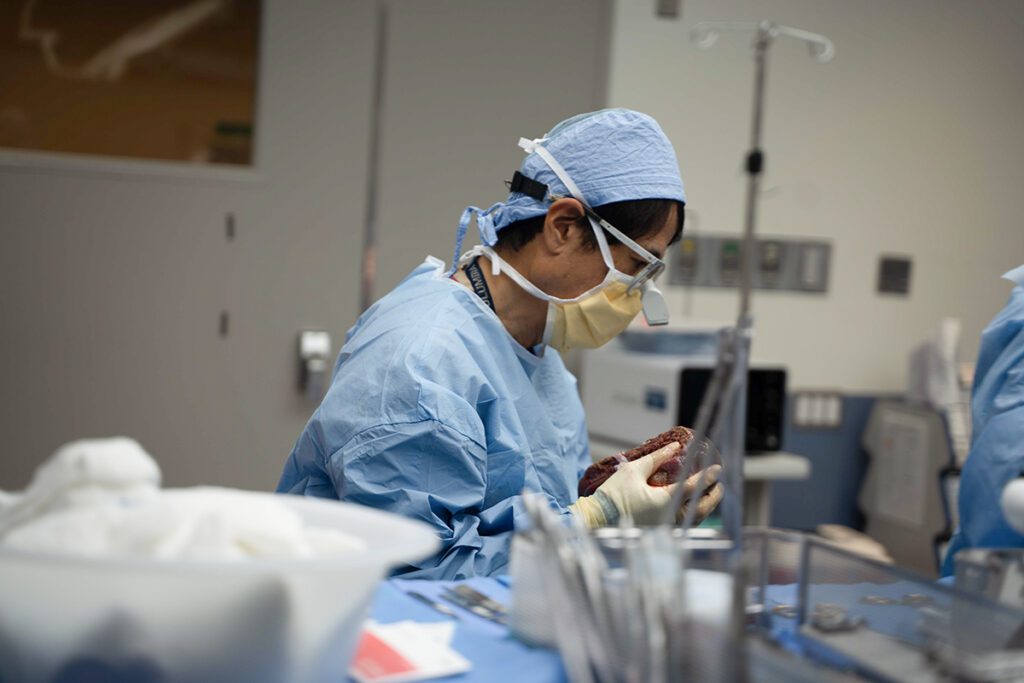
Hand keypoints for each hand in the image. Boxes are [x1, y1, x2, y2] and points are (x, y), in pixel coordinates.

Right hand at [571, 442, 721, 526]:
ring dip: (705, 506)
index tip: (717, 469)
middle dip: (713, 496)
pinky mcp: (659, 532)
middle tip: (719, 485)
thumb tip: (674, 447)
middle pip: (700, 508)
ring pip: (694, 519)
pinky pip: (684, 524)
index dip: (707, 477)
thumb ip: (657, 458)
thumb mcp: (634, 470)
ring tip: (709, 495)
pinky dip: (693, 515)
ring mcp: (665, 528)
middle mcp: (669, 518)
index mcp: (664, 502)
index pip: (693, 487)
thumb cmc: (613, 494)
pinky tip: (693, 507)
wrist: (597, 519)